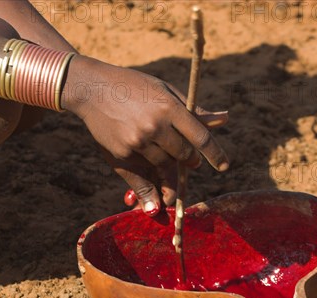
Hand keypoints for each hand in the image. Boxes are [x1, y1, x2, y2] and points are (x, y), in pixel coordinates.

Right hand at [62, 55, 228, 215]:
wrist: (92, 89)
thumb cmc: (133, 86)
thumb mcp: (165, 91)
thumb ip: (193, 110)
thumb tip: (224, 119)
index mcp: (169, 107)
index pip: (200, 137)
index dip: (215, 153)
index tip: (224, 165)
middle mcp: (155, 126)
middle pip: (184, 155)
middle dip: (190, 160)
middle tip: (190, 160)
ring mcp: (137, 142)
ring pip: (165, 166)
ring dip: (170, 167)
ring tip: (166, 158)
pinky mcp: (122, 154)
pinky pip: (144, 174)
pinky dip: (150, 184)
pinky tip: (154, 192)